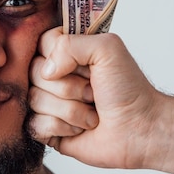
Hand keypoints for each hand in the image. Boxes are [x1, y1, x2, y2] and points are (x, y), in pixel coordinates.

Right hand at [29, 27, 163, 168]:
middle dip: (68, 87)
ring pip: (34, 99)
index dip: (59, 56)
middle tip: (92, 91)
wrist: (139, 128)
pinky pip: (34, 124)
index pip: (40, 43)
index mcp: (66, 53)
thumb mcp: (107, 48)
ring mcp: (47, 103)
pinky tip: (79, 129)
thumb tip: (46, 71)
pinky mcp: (46, 128)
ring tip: (90, 112)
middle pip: (34, 73)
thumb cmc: (128, 89)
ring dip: (70, 110)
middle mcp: (53, 76)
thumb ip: (70, 43)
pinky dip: (62, 127)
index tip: (83, 65)